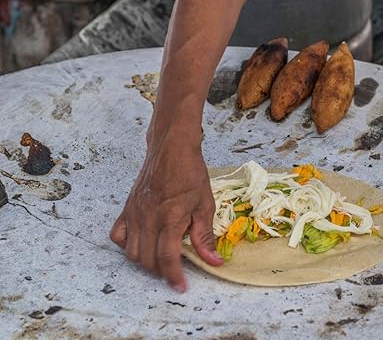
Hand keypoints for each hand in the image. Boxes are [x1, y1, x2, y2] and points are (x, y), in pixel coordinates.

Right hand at [109, 124, 222, 291]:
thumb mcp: (205, 205)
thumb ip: (205, 236)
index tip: (181, 287)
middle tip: (176, 269)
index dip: (174, 277)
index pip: (167, 257)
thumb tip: (213, 261)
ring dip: (145, 261)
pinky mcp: (127, 208)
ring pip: (131, 252)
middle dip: (161, 271)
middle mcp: (147, 218)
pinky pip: (117, 235)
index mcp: (169, 218)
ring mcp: (134, 214)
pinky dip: (127, 245)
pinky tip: (142, 242)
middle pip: (146, 259)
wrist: (171, 149)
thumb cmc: (191, 174)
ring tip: (161, 258)